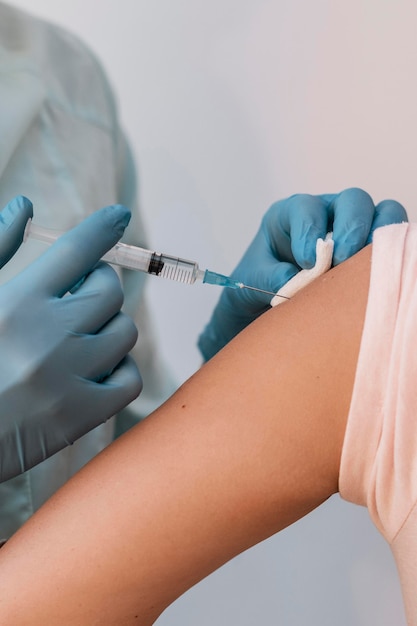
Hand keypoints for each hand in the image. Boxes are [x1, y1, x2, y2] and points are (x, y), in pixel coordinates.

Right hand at [0, 197, 141, 481]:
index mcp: (16, 303)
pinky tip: (93, 370)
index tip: (118, 215)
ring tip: (79, 336)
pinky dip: (119, 370)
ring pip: (124, 332)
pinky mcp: (80, 418)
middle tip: (77, 296)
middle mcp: (47, 337)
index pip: (76, 250)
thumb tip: (26, 205)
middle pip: (109, 290)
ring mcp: (67, 379)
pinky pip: (129, 380)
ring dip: (108, 327)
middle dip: (97, 285)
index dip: (102, 228)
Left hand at [198, 187, 406, 359]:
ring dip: (379, 238)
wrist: (265, 303)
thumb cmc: (258, 284)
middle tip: (342, 259)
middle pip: (353, 201)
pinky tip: (377, 276)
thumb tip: (292, 281)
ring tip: (365, 269)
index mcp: (290, 214)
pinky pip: (393, 241)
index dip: (309, 228)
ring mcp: (353, 229)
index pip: (306, 207)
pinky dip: (390, 254)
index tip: (306, 260)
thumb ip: (268, 277)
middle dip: (352, 228)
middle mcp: (326, 213)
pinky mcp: (370, 249)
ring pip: (383, 214)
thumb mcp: (250, 280)